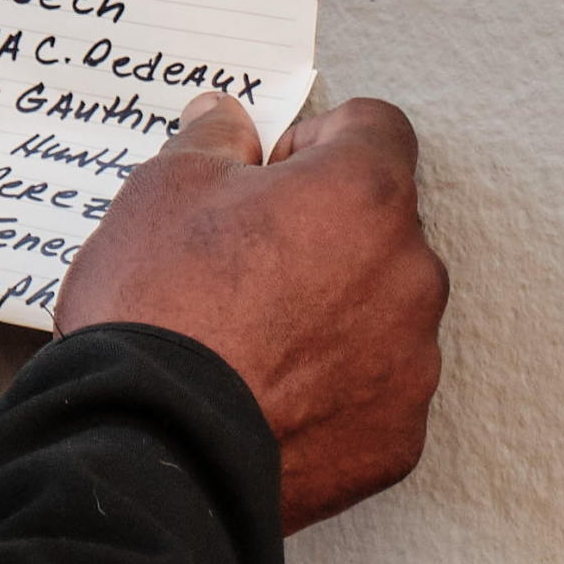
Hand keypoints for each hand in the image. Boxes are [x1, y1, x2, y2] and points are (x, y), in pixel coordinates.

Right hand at [59, 96, 447, 530]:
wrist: (150, 447)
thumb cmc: (159, 307)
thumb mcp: (163, 189)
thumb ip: (213, 138)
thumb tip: (226, 116)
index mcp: (366, 194)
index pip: (376, 128)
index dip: (317, 141)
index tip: (269, 175)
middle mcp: (413, 272)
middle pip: (383, 227)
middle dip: (327, 234)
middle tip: (246, 266)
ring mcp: (414, 362)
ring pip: (384, 312)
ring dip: (336, 313)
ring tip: (255, 342)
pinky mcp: (398, 436)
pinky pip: (375, 393)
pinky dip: (336, 390)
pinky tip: (271, 398)